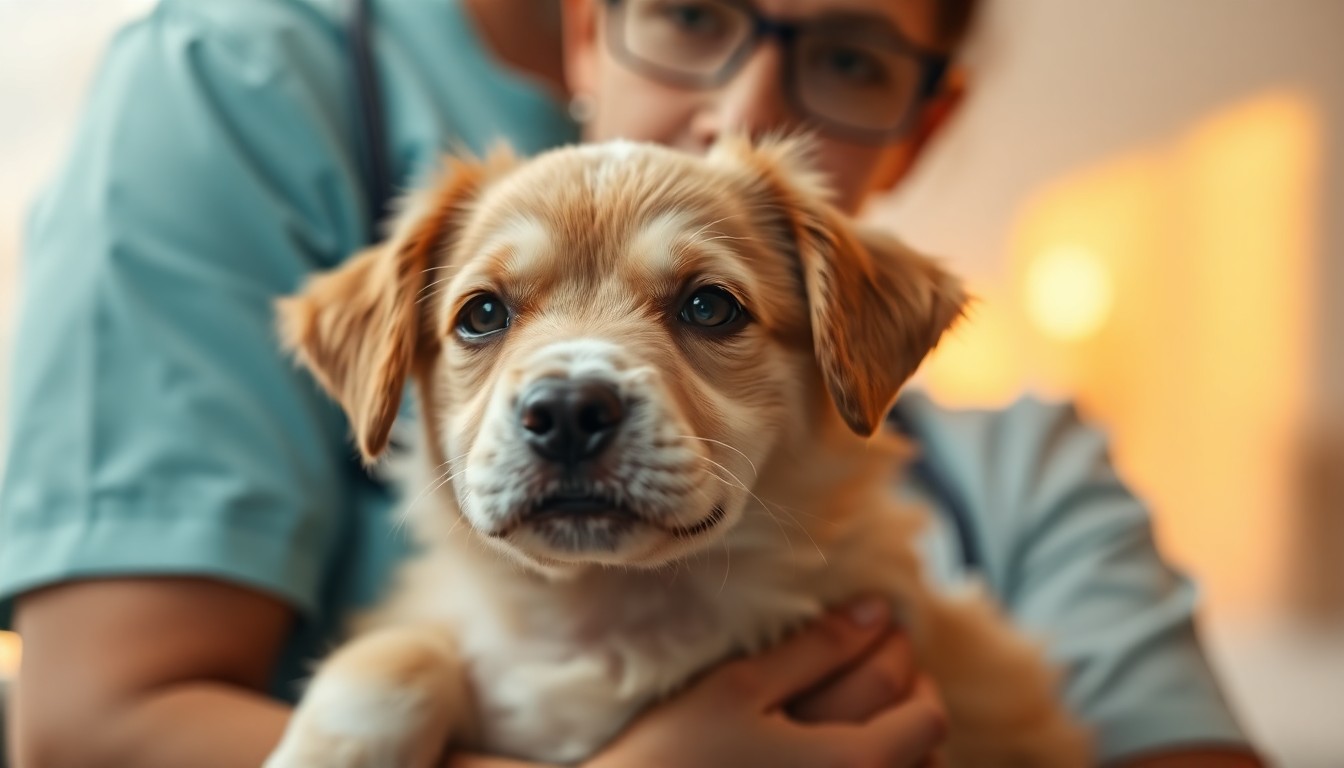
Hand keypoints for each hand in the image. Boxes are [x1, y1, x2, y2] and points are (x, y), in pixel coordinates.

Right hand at [584, 599, 945, 767]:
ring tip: (868, 707)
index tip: (877, 630)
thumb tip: (879, 612)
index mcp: (853, 765)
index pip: (926, 714)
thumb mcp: (741, 688)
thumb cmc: (673, 757)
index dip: (906, 662)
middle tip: (874, 657)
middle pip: (926, 751)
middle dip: (909, 696)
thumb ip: (817, 649)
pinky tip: (840, 749)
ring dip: (903, 743)